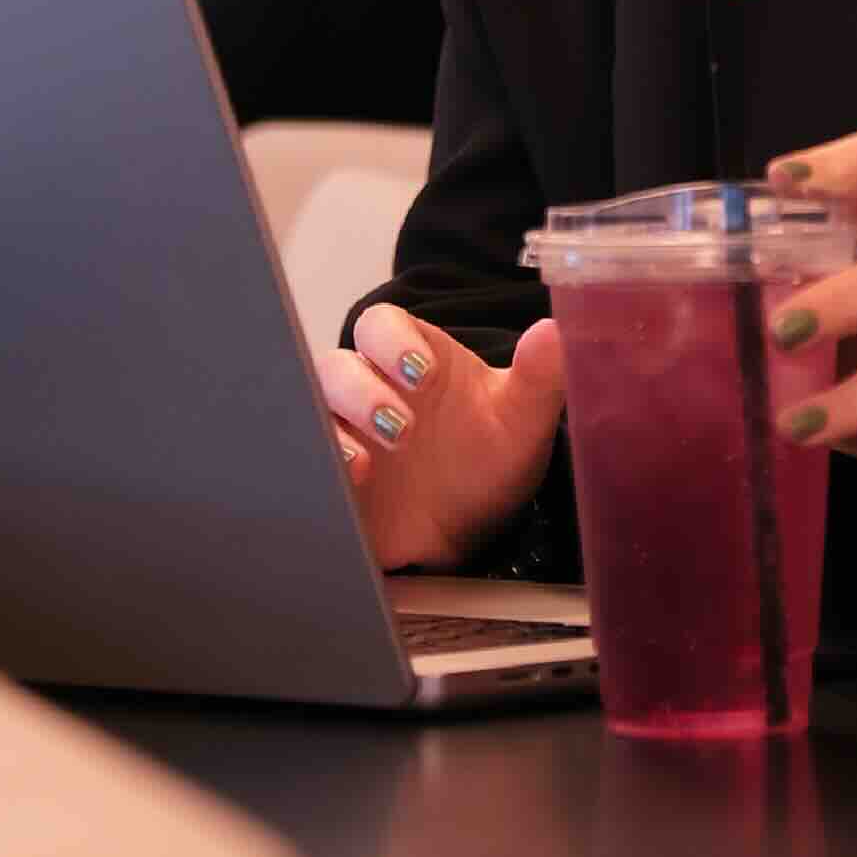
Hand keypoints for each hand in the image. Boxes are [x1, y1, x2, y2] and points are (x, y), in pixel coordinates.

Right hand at [314, 305, 566, 571]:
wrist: (471, 530)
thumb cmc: (489, 456)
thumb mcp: (521, 420)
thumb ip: (538, 376)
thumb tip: (555, 331)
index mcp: (412, 356)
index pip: (382, 326)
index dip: (392, 342)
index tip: (421, 371)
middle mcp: (368, 388)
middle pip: (335, 366)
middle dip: (360, 392)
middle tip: (399, 427)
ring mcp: (342, 433)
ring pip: (308, 411)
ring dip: (332, 432)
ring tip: (365, 467)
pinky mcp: (326, 480)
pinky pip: (302, 467)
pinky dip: (312, 474)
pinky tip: (345, 491)